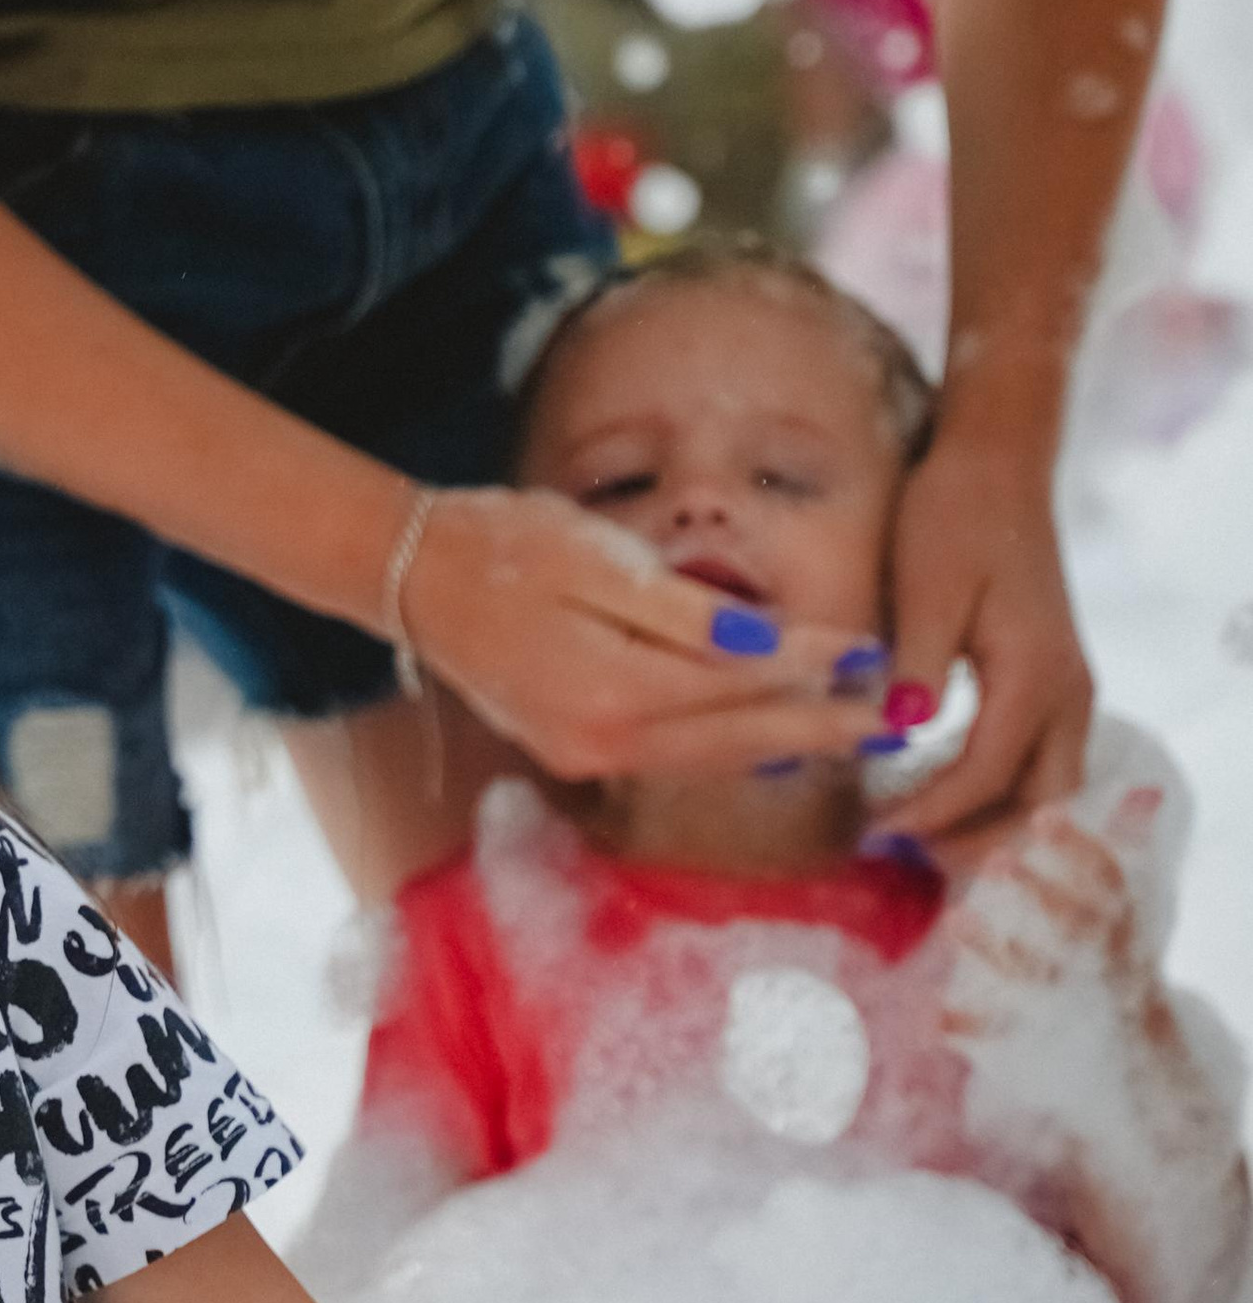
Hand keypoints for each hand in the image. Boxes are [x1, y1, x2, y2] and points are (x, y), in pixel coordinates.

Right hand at [402, 485, 887, 783]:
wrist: (412, 576)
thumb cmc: (502, 545)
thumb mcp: (599, 557)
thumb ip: (686, 612)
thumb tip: (769, 646)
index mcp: (613, 687)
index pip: (741, 681)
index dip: (813, 668)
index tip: (871, 652)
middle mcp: (604, 741)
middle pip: (735, 739)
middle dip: (817, 728)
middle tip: (890, 722)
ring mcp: (586, 755)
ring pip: (707, 757)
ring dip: (778, 743)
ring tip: (845, 730)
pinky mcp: (575, 752)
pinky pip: (673, 757)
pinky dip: (726, 744)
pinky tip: (764, 731)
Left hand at [886, 435, 1091, 847]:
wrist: (996, 465)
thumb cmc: (955, 517)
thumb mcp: (927, 587)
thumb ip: (919, 664)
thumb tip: (902, 734)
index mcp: (1034, 673)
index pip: (988, 774)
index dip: (934, 813)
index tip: (879, 832)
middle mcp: (1067, 690)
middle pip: (1040, 802)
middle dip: (980, 841)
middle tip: (910, 856)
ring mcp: (1068, 686)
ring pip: (1050, 787)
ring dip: (996, 822)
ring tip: (927, 840)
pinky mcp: (1054, 678)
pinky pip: (1043, 759)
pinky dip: (1005, 793)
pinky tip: (950, 796)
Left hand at [941, 792, 1156, 1030]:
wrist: (1135, 1052)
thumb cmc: (1117, 963)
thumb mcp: (1125, 911)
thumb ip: (1123, 856)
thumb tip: (1141, 790)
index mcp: (1118, 924)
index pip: (1105, 879)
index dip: (1078, 847)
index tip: (1045, 816)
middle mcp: (1099, 960)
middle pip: (1070, 923)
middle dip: (1035, 892)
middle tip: (997, 860)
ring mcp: (1069, 1000)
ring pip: (1033, 972)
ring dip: (992, 947)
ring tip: (954, 917)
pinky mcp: (1038, 1038)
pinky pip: (1003, 1033)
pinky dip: (972, 1025)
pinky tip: (936, 1016)